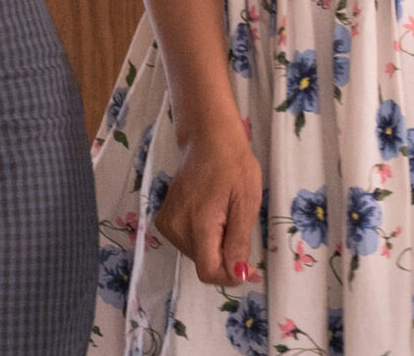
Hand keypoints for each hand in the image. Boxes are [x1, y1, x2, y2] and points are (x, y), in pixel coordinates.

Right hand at [152, 118, 264, 287]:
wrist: (207, 138)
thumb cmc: (233, 164)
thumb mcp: (246, 201)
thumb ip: (239, 241)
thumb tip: (238, 275)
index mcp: (198, 225)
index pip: (208, 272)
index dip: (231, 274)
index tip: (248, 262)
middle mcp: (177, 229)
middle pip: (204, 263)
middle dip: (225, 253)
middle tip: (236, 221)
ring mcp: (168, 225)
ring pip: (197, 254)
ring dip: (215, 244)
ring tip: (224, 212)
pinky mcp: (165, 221)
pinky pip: (189, 242)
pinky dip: (203, 236)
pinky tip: (210, 211)